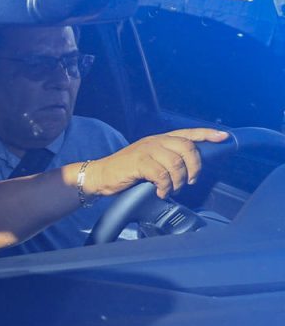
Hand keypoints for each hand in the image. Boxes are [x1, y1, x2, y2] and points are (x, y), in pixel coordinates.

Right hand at [83, 128, 230, 199]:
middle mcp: (155, 141)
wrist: (101, 175)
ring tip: (172, 189)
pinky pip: (161, 175)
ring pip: (176, 164)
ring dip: (179, 181)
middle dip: (195, 167)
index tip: (223, 137)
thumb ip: (167, 159)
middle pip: (187, 148)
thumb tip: (189, 169)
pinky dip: (165, 187)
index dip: (207, 134)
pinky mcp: (138, 162)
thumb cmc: (126, 170)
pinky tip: (160, 192)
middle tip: (191, 181)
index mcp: (160, 139)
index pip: (188, 133)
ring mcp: (146, 151)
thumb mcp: (149, 159)